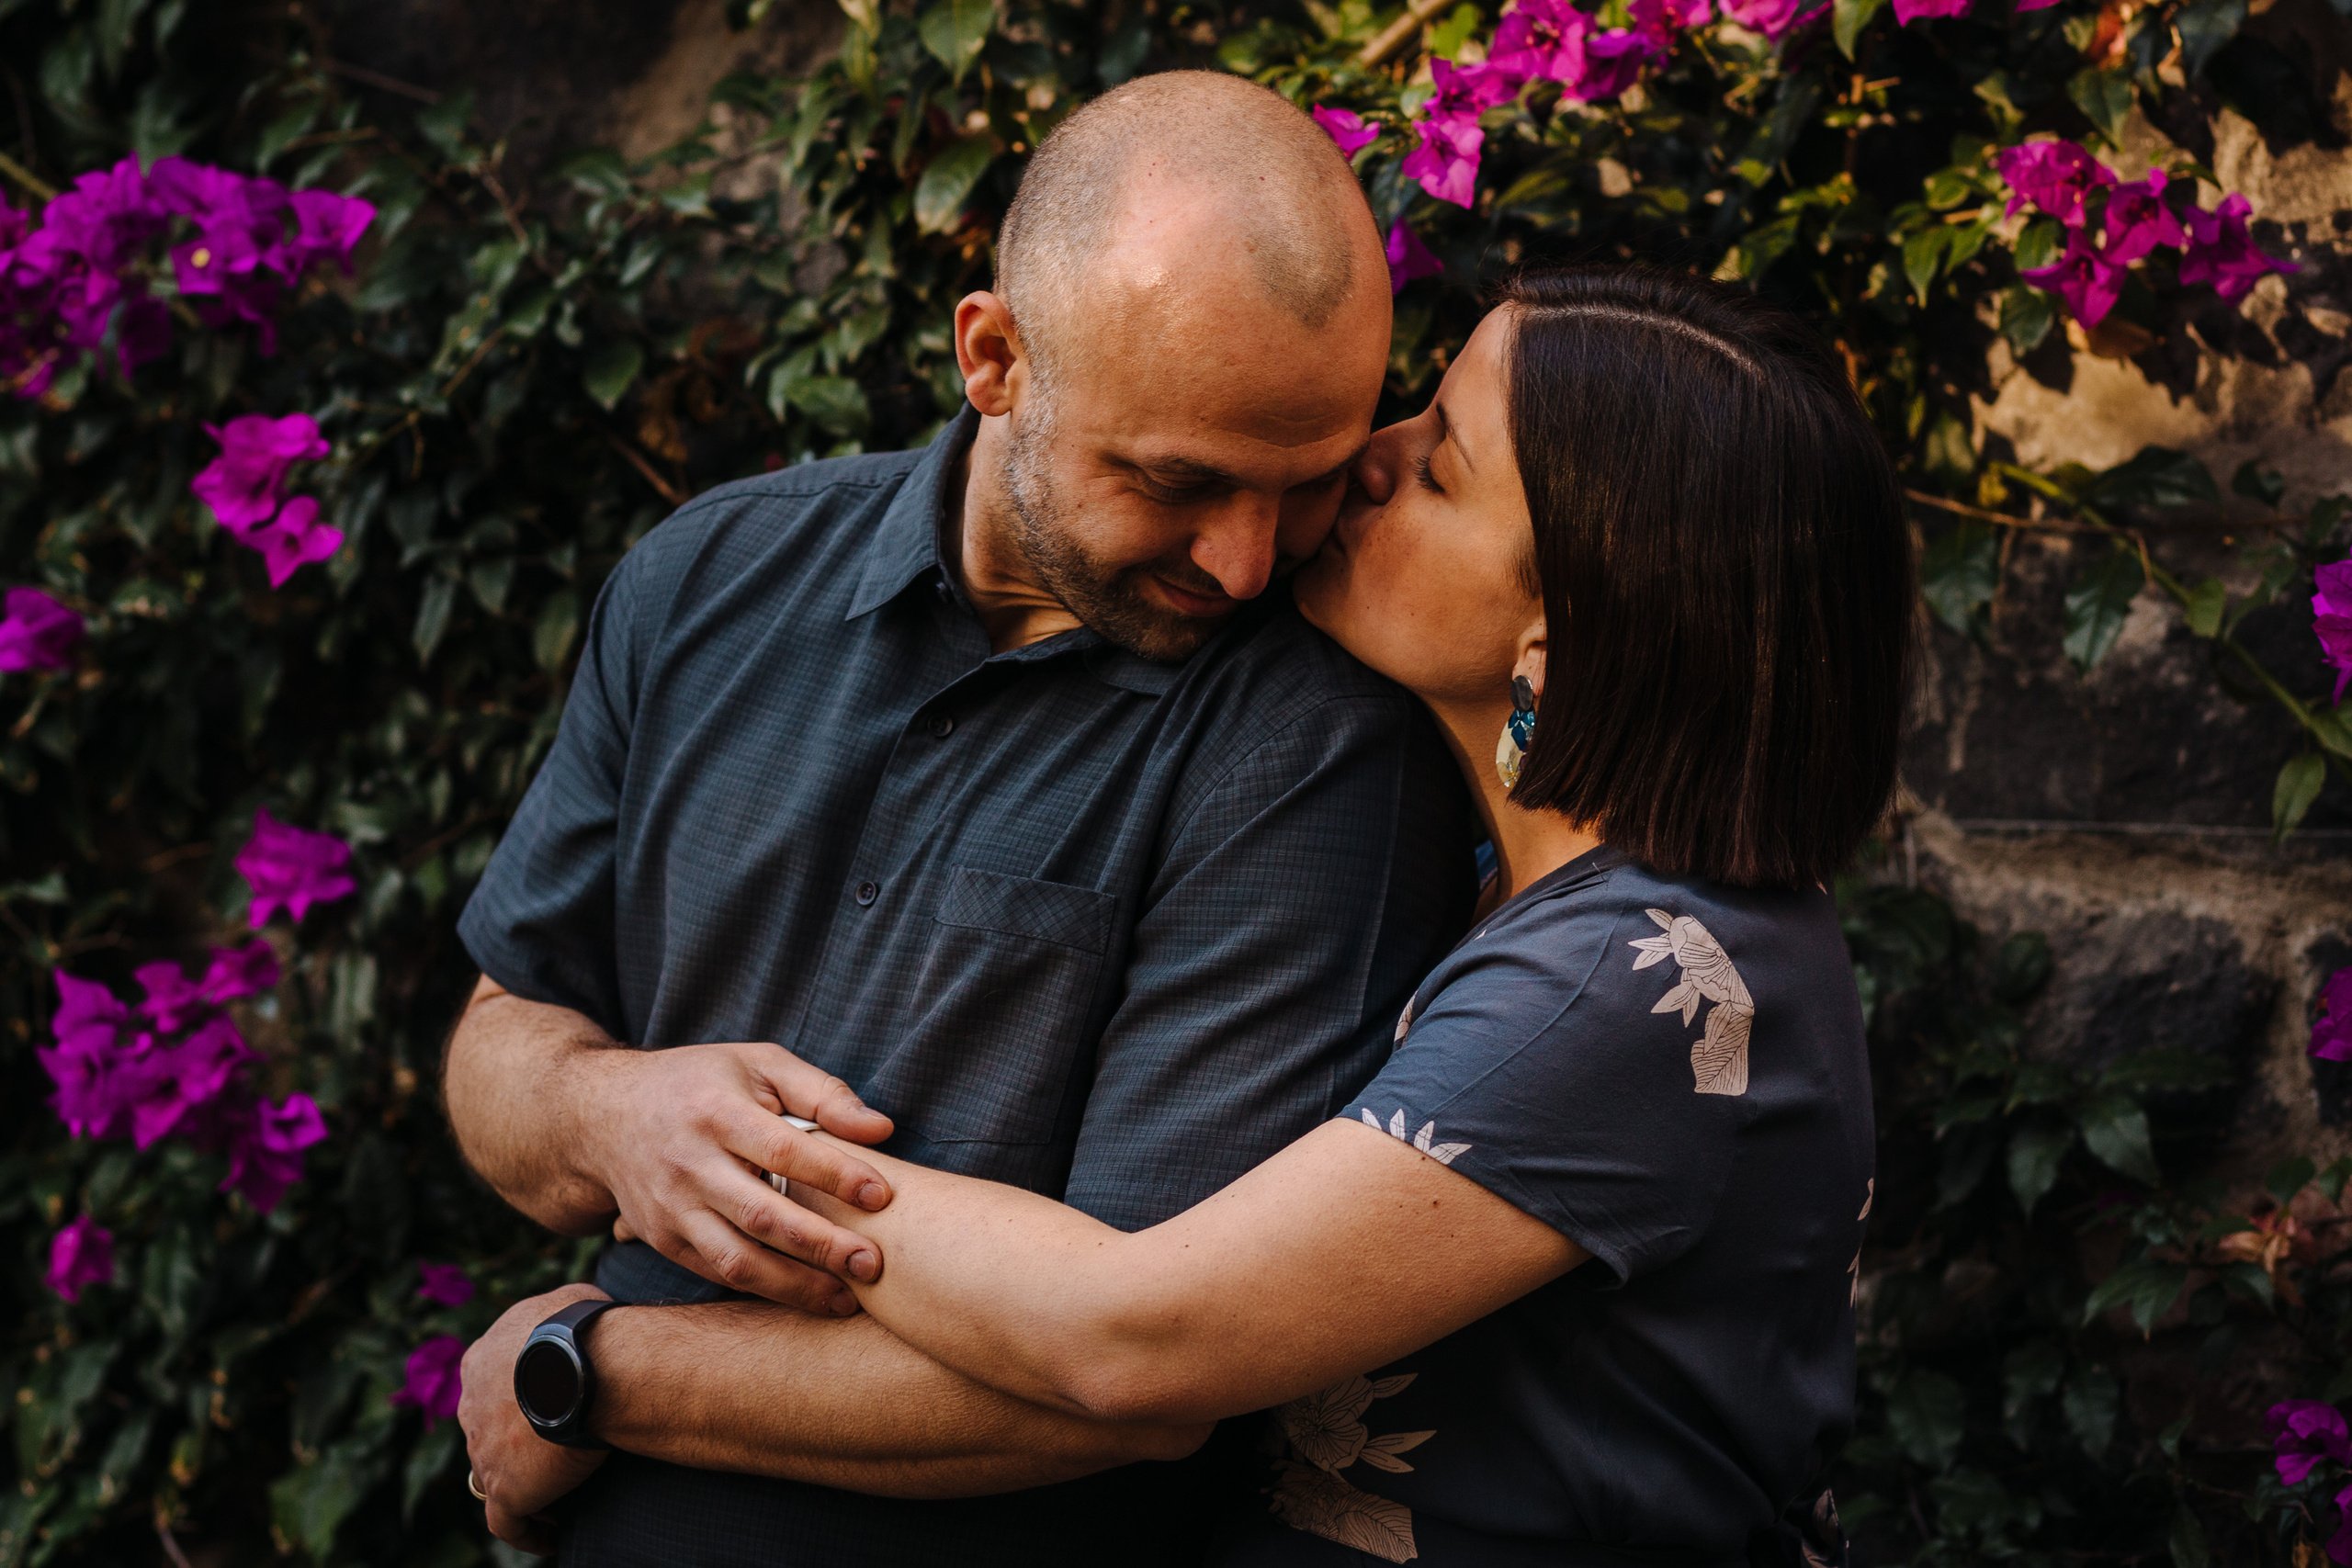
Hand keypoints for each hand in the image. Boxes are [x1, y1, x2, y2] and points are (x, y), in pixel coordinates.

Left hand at [460, 1284, 612, 1555]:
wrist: (582, 1366)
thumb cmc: (582, 1328)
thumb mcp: (566, 1299)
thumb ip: (555, 1314)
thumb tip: (572, 1314)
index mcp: (481, 1360)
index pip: (492, 1383)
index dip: (517, 1397)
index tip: (548, 1405)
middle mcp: (471, 1407)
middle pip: (487, 1431)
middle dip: (515, 1441)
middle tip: (556, 1448)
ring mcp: (483, 1452)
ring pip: (494, 1476)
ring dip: (522, 1484)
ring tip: (559, 1493)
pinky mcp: (504, 1490)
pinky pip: (509, 1523)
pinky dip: (529, 1530)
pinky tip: (552, 1534)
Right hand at [573, 1040, 897, 1312]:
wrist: (603, 1114)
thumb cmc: (701, 1083)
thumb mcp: (759, 1065)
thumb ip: (822, 1092)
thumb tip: (881, 1129)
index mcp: (717, 1113)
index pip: (785, 1150)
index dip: (836, 1175)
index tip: (883, 1195)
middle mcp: (690, 1165)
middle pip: (762, 1216)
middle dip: (823, 1246)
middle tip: (873, 1264)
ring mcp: (672, 1208)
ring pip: (737, 1260)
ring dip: (795, 1287)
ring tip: (847, 1300)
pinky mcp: (664, 1239)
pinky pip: (717, 1273)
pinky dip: (763, 1290)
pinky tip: (805, 1295)